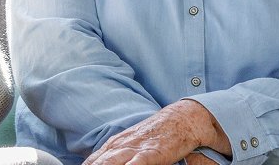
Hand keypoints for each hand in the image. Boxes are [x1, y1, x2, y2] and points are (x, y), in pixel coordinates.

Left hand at [85, 100, 225, 164]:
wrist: (184, 118)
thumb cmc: (159, 134)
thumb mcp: (134, 143)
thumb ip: (118, 154)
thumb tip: (101, 161)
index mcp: (117, 143)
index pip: (94, 159)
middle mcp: (123, 144)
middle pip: (100, 162)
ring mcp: (138, 147)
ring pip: (114, 161)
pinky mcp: (154, 151)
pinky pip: (140, 160)